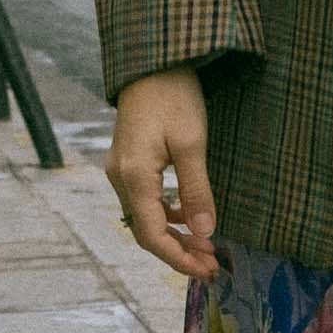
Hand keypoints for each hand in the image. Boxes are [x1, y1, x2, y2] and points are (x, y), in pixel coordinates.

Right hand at [106, 67, 220, 279]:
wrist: (153, 62)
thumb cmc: (174, 96)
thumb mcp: (192, 144)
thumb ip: (197, 191)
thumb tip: (205, 233)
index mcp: (133, 177)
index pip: (152, 235)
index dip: (179, 258)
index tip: (208, 269)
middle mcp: (120, 178)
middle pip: (145, 231)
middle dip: (178, 252)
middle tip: (212, 264)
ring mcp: (121, 170)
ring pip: (144, 217)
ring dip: (174, 235)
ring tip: (206, 247)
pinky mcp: (128, 163)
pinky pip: (145, 200)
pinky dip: (167, 215)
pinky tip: (190, 217)